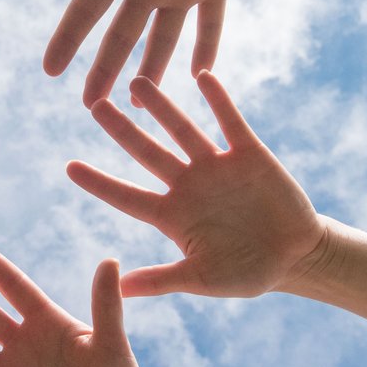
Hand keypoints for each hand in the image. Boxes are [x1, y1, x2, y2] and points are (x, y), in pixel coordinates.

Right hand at [23, 0, 243, 105]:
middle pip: (121, 36)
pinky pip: (211, 21)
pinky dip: (208, 46)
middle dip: (105, 71)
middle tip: (92, 107)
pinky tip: (201, 74)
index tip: (50, 70)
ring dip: (152, 71)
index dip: (68, 40)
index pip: (87, 9)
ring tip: (139, 105)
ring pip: (163, 39)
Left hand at [68, 71, 325, 297]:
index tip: (69, 167)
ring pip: (183, 131)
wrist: (297, 258)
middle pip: (147, 153)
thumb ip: (164, 280)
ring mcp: (217, 166)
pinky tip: (203, 77)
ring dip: (162, 107)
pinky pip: (230, 122)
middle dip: (122, 130)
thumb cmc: (247, 273)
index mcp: (171, 215)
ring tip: (138, 81)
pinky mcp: (250, 154)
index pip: (126, 196)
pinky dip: (219, 101)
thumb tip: (120, 289)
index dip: (99, 183)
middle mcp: (187, 184)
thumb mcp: (203, 279)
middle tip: (94, 105)